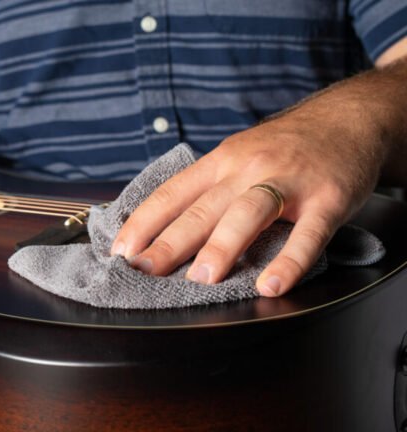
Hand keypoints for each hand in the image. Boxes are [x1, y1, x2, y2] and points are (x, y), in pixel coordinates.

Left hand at [110, 113, 382, 296]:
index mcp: (221, 161)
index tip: (120, 251)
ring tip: (200, 278)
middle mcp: (247, 169)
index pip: (172, 193)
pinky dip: (288, 260)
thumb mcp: (239, 154)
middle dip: (168, 241)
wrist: (349, 118)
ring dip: (221, 247)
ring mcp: (288, 182)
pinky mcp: (327, 198)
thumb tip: (166, 227)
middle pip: (201, 208)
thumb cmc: (286, 146)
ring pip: (247, 213)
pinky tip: (271, 285)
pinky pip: (307, 233)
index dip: (143, 223)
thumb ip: (209, 187)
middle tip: (143, 270)